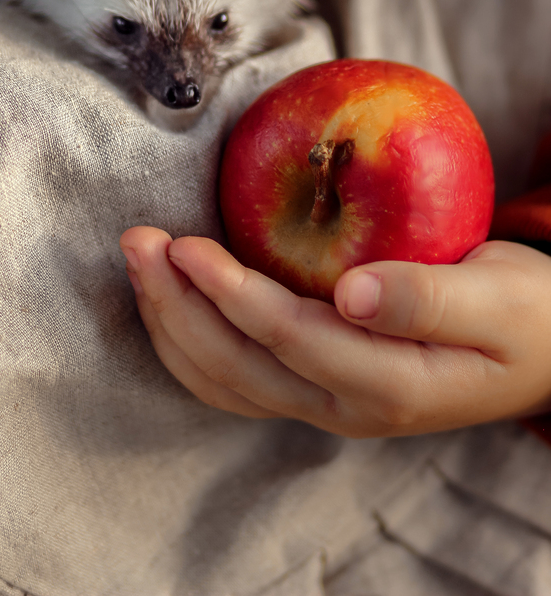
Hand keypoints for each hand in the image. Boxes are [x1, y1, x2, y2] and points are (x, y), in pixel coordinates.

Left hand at [120, 228, 550, 436]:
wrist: (540, 350)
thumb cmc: (526, 312)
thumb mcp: (500, 298)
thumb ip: (430, 298)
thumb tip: (353, 292)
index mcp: (394, 385)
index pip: (292, 340)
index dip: (231, 294)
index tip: (185, 246)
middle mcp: (348, 408)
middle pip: (240, 367)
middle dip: (179, 305)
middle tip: (138, 241)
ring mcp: (326, 405)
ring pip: (227, 380)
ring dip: (172, 322)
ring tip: (139, 261)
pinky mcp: (315, 388)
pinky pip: (235, 377)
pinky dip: (191, 340)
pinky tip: (169, 297)